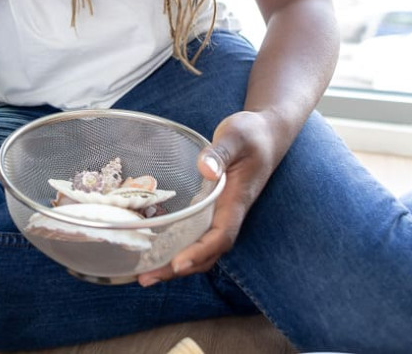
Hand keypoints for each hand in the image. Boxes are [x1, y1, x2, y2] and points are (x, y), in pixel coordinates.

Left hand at [137, 111, 276, 286]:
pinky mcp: (212, 207)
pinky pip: (196, 233)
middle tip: (146, 278)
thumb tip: (206, 170)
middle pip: (207, 253)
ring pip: (201, 247)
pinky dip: (176, 245)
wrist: (267, 133)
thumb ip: (221, 152)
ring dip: (175, 263)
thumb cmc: (252, 133)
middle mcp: (228, 213)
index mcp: (236, 201)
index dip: (200, 253)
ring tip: (144, 273)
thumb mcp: (236, 135)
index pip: (221, 236)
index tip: (177, 264)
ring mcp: (221, 212)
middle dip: (179, 269)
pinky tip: (153, 245)